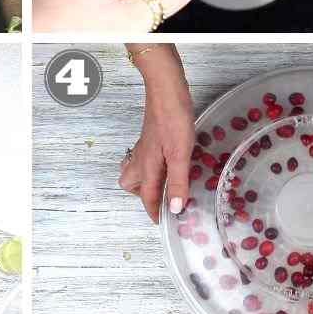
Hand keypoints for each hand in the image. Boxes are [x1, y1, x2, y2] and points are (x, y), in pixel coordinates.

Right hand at [118, 70, 194, 222]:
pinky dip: (152, 164)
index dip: (155, 212)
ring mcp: (145, 146)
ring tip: (165, 182)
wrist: (166, 89)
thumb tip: (175, 208)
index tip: (163, 224)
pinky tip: (168, 160)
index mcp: (148, 167)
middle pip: (132, 184)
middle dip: (143, 195)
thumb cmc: (173, 119)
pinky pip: (145, 157)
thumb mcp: (180, 154)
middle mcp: (142, 158)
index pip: (147, 197)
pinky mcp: (151, 136)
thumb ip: (178, 182)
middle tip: (163, 198)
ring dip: (145, 179)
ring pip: (135, 169)